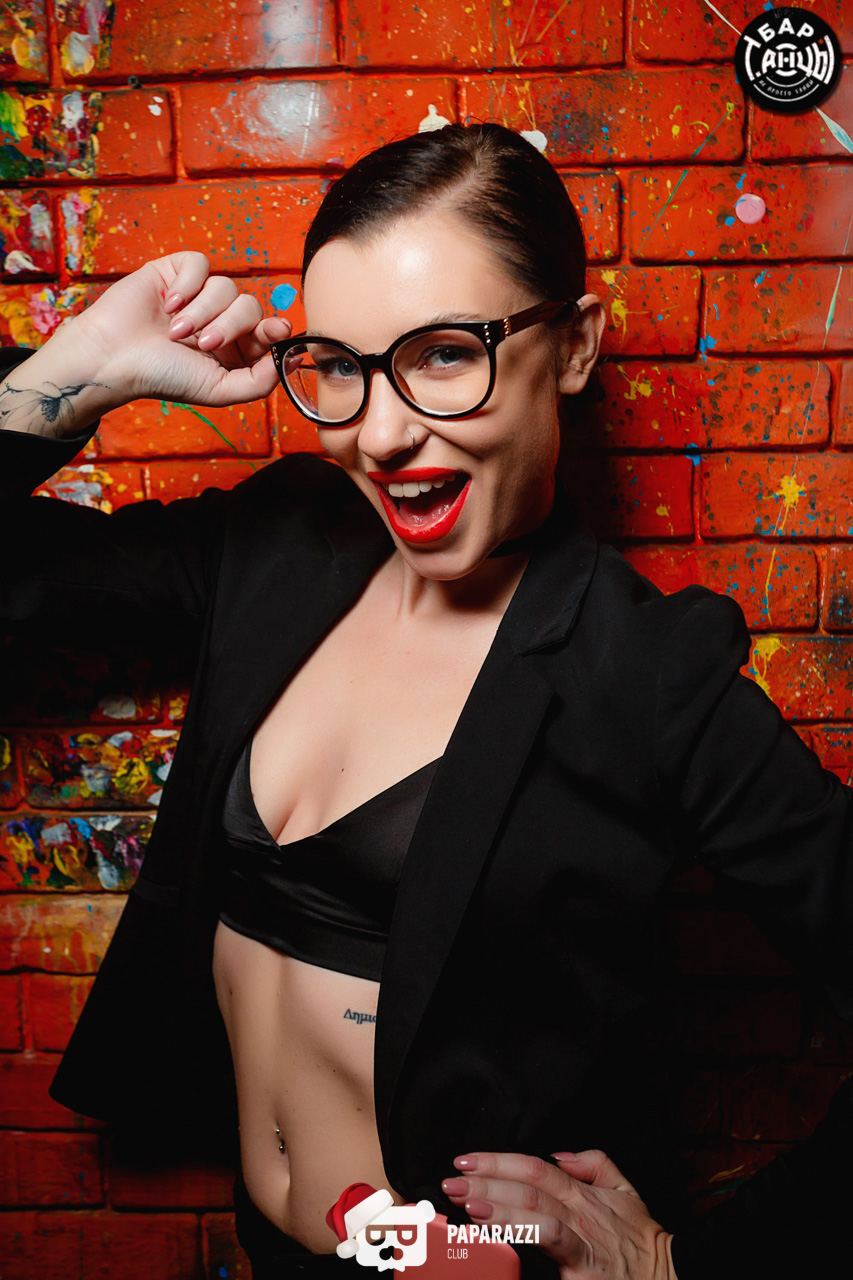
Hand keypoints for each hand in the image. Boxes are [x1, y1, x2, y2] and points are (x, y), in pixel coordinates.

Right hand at [64, 250, 291, 407]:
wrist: (114, 358)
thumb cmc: (163, 377)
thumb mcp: (218, 389)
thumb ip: (259, 382)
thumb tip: (290, 361)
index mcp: (234, 350)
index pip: (268, 331)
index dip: (275, 329)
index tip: (276, 330)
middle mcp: (220, 321)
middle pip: (250, 306)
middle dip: (230, 325)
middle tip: (203, 343)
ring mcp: (198, 295)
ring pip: (226, 286)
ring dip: (202, 311)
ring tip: (176, 332)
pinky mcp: (176, 273)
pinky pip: (200, 264)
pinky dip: (187, 284)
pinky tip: (168, 304)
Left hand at [441, 1149, 676, 1278]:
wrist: (668, 1277)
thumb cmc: (640, 1240)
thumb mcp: (624, 1190)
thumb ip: (593, 1163)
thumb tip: (559, 1154)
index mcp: (582, 1194)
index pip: (534, 1168)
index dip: (498, 1161)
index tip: (466, 1160)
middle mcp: (579, 1215)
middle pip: (528, 1189)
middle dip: (487, 1183)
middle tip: (454, 1181)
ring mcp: (580, 1245)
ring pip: (538, 1218)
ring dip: (502, 1210)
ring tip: (470, 1206)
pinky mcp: (582, 1274)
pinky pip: (550, 1254)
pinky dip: (524, 1244)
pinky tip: (499, 1244)